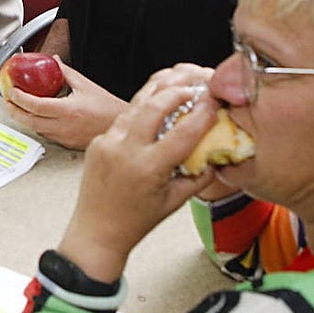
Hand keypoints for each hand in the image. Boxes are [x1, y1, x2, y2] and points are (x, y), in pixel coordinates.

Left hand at [5, 58, 126, 149]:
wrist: (121, 125)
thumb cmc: (108, 108)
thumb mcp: (86, 85)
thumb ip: (65, 72)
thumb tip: (53, 61)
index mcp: (68, 110)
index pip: (36, 106)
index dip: (20, 98)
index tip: (12, 91)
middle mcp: (64, 126)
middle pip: (30, 121)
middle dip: (14, 111)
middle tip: (8, 101)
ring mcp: (65, 137)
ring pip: (37, 129)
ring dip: (26, 119)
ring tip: (18, 107)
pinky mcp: (67, 144)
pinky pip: (47, 135)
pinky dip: (38, 125)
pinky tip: (36, 117)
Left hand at [57, 74, 218, 281]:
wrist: (97, 230)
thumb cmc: (136, 221)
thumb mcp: (176, 202)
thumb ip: (199, 176)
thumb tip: (216, 153)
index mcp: (148, 168)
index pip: (183, 132)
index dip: (202, 113)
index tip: (215, 102)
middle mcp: (125, 151)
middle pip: (155, 105)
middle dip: (178, 88)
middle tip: (195, 83)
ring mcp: (108, 143)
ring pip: (136, 105)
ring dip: (158, 90)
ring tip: (177, 82)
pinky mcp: (98, 141)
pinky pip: (123, 118)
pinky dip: (141, 109)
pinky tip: (155, 104)